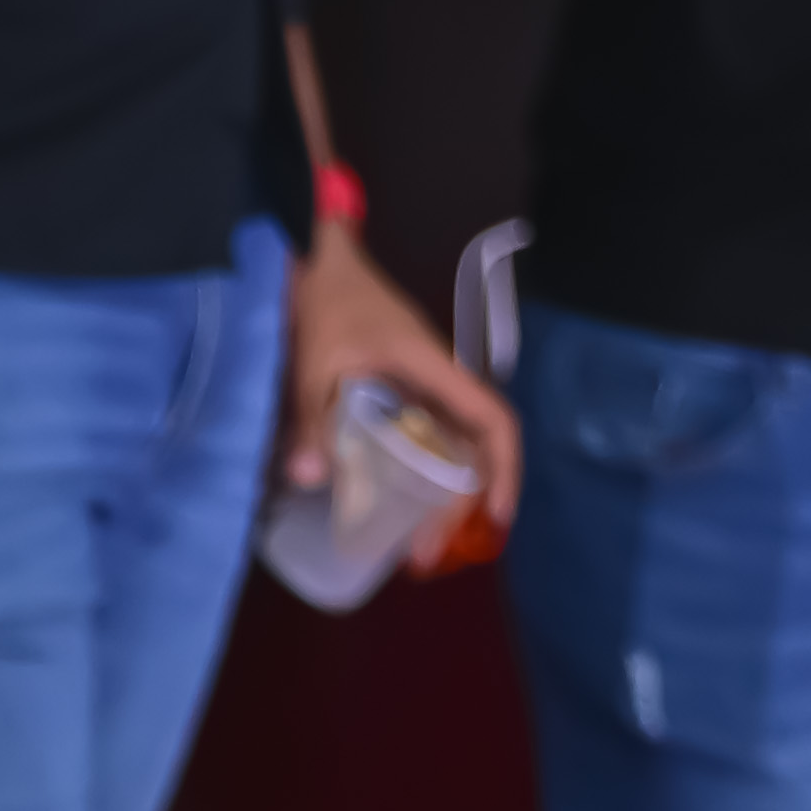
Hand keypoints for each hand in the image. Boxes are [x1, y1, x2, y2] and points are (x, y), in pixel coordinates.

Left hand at [284, 225, 519, 537]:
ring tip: (411, 546)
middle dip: (461, 504)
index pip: (492, 419)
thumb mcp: (313, 357)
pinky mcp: (395, 387)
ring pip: (447, 447)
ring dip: (438, 496)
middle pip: (471, 447)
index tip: (496, 515)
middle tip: (425, 554)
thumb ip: (311, 415)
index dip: (504, 467)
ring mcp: (417, 383)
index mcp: (432, 366)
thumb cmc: (324, 297)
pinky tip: (388, 504)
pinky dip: (415, 473)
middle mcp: (436, 379)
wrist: (310, 256)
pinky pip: (420, 436)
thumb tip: (307, 479)